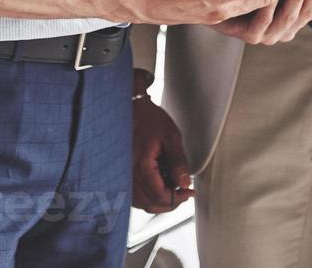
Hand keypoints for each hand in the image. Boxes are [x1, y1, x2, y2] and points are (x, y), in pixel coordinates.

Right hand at [132, 74, 193, 212]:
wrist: (132, 108)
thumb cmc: (150, 119)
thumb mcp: (171, 137)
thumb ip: (178, 162)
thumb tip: (184, 184)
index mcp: (141, 165)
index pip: (160, 196)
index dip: (178, 198)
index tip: (189, 192)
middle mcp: (128, 173)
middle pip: (150, 204)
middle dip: (170, 203)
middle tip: (184, 193)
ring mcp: (123, 174)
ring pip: (141, 203)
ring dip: (158, 201)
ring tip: (172, 189)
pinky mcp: (123, 173)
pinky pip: (134, 195)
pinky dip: (148, 196)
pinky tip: (158, 186)